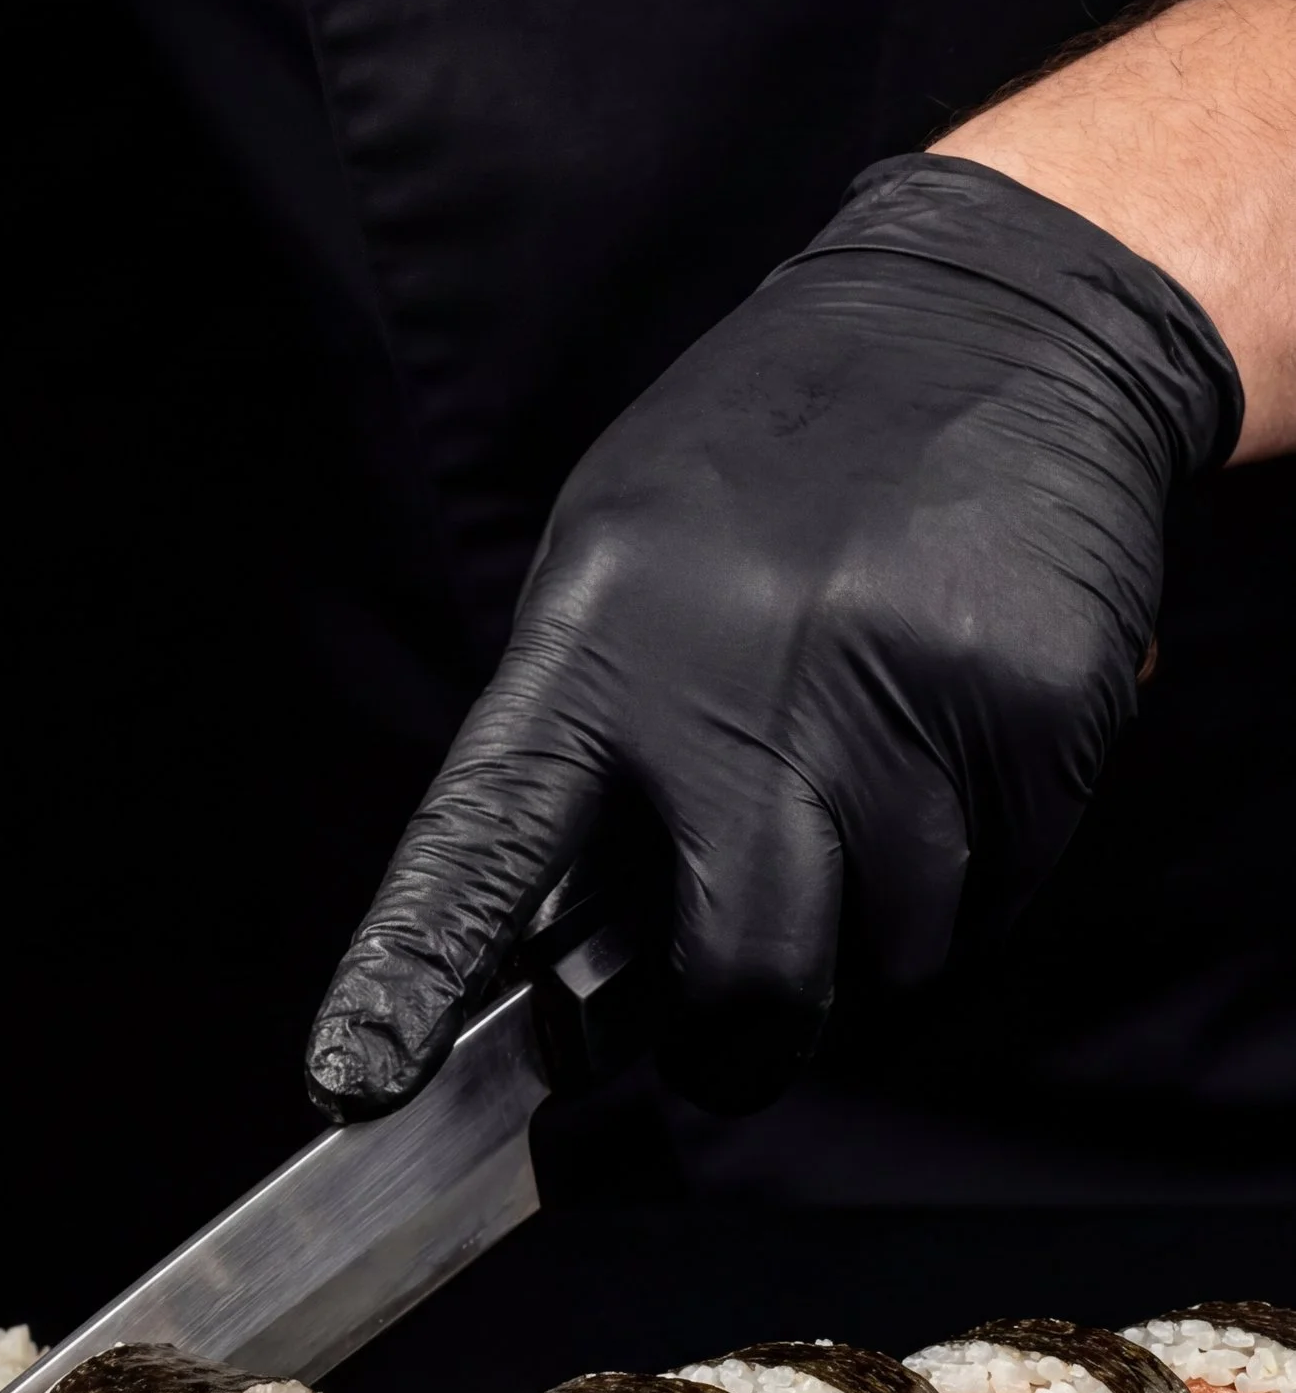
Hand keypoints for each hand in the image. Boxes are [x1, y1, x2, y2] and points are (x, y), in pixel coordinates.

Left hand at [303, 153, 1242, 1120]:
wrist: (999, 314)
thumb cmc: (775, 466)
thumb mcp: (620, 560)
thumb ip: (586, 744)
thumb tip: (564, 951)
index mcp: (600, 639)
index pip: (483, 840)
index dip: (413, 971)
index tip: (356, 1078)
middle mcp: (744, 682)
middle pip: (745, 973)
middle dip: (740, 1044)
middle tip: (733, 1036)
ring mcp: (902, 699)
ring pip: (892, 954)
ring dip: (874, 934)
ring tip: (870, 790)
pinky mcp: (1035, 708)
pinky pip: (1002, 889)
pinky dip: (973, 870)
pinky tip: (951, 754)